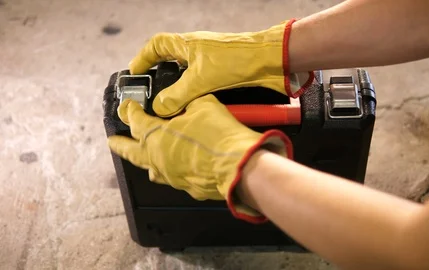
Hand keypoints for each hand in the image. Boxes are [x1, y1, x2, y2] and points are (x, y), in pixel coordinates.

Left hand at [107, 95, 291, 223]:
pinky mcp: (187, 186)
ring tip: (143, 157)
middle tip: (112, 141)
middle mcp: (157, 158)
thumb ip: (188, 101)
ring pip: (150, 168)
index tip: (128, 107)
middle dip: (120, 144)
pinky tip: (175, 166)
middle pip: (131, 151)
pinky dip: (170, 169)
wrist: (239, 166)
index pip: (135, 121)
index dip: (130, 111)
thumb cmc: (220, 136)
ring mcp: (171, 175)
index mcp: (155, 135)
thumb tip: (187, 102)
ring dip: (144, 160)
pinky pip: (172, 177)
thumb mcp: (204, 105)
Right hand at [129, 19, 313, 116]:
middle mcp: (196, 51)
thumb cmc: (237, 58)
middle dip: (159, 76)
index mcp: (186, 44)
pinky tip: (193, 107)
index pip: (156, 46)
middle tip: (150, 92)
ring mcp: (209, 62)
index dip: (143, 58)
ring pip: (185, 75)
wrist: (269, 61)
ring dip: (178, 89)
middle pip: (169, 61)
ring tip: (170, 104)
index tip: (134, 73)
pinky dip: (194, 95)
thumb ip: (178, 94)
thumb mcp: (202, 78)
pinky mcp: (221, 74)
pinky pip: (201, 84)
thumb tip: (160, 107)